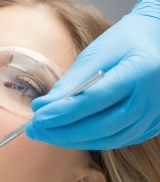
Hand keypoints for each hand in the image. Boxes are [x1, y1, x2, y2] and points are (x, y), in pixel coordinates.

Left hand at [26, 0, 159, 149]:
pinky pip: (118, 140)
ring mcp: (154, 115)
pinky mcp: (152, 126)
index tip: (37, 118)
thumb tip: (42, 108)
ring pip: (109, 139)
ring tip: (46, 133)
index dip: (62, 113)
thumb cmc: (124, 42)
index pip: (94, 100)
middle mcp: (152, 98)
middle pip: (102, 126)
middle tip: (34, 131)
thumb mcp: (96, 53)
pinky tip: (69, 135)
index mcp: (139, 71)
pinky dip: (90, 140)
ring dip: (73, 140)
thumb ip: (71, 82)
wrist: (158, 41)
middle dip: (62, 132)